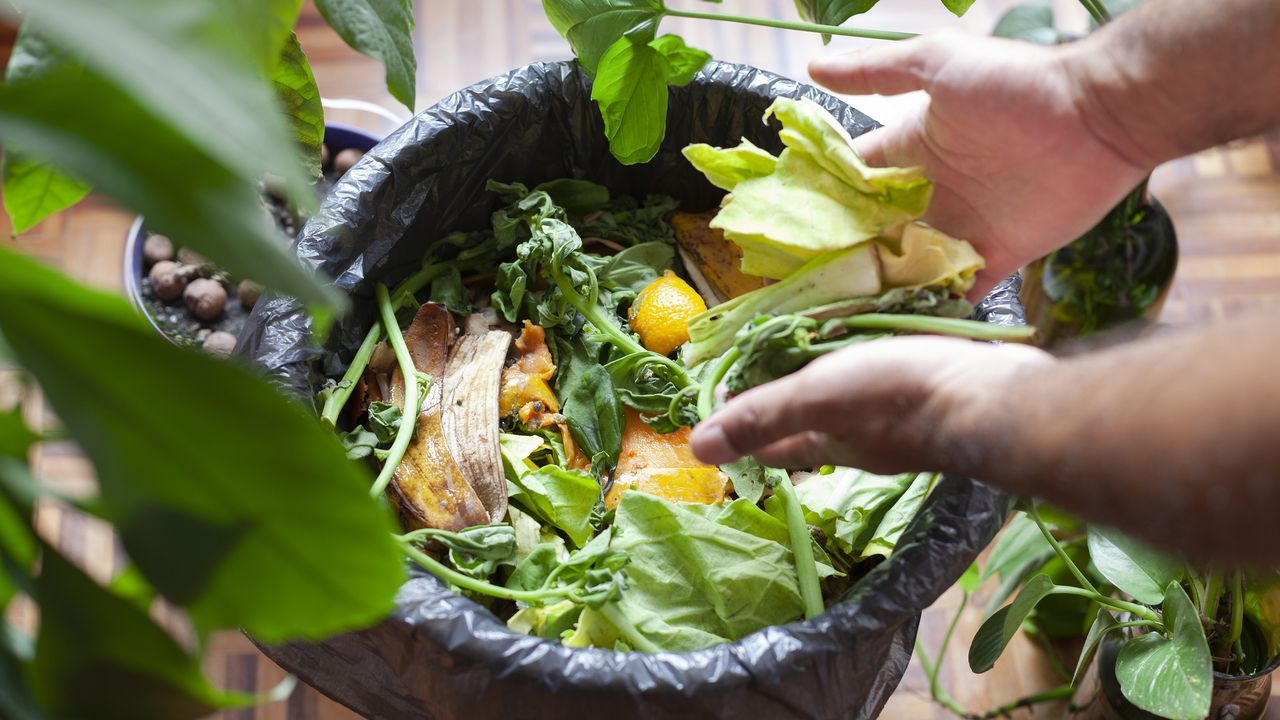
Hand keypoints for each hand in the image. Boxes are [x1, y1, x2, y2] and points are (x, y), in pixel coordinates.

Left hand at [689, 336, 1052, 472]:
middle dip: (786, 401)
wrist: (999, 398)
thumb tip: (697, 448)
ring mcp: (903, 422)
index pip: (771, 445)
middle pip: (811, 426)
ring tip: (817, 344)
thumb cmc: (902, 396)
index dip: (743, 425)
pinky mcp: (935, 396)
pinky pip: (891, 382)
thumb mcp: (818, 397)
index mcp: (829, 444)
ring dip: (831, 381)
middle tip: (767, 358)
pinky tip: (879, 345)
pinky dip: (873, 365)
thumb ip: (763, 416)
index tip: (723, 393)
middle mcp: (863, 442)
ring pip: (853, 405)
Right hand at [809, 31, 1149, 297]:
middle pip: (873, 232)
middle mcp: (930, 192)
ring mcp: (961, 227)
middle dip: (841, 256)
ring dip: (878, 288)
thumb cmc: (1016, 84)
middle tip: (799, 287)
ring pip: (906, 266)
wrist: (1099, 116)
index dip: (819, 202)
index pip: (852, 181)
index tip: (782, 231)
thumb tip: (811, 68)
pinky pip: (956, 290)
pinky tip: (895, 327)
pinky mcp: (996, 256)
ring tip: (835, 317)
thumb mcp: (937, 63)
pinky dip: (931, 309)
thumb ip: (876, 72)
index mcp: (910, 150)